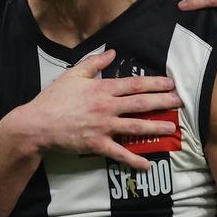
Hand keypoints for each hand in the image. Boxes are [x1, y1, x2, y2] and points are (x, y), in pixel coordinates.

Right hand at [10, 49, 180, 170]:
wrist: (37, 124)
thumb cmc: (53, 99)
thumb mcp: (72, 75)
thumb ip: (94, 63)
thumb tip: (112, 52)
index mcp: (102, 89)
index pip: (134, 84)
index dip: (155, 84)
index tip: (170, 84)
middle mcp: (107, 107)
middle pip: (141, 103)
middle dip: (163, 102)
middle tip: (180, 102)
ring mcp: (103, 127)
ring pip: (136, 127)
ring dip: (156, 127)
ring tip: (172, 127)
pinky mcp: (97, 144)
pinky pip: (119, 153)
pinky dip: (134, 160)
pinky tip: (148, 164)